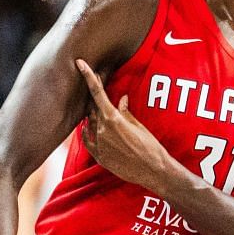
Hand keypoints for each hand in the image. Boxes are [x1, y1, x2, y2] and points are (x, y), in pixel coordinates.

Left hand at [77, 59, 169, 191]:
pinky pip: (88, 142)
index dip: (88, 76)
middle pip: (93, 108)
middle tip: (98, 87)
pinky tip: (86, 129)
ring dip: (93, 116)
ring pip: (90, 125)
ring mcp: (99, 145)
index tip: (80, 63)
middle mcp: (102, 131)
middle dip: (95, 99)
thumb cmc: (151, 147)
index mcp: (113, 119)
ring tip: (98, 111)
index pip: (97, 93)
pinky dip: (87, 133)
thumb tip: (120, 99)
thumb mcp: (139, 125)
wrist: (153, 171)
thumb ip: (125, 112)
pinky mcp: (100, 158)